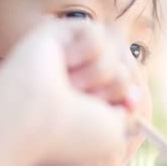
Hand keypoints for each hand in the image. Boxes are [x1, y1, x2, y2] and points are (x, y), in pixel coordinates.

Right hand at [0, 18, 130, 165]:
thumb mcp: (112, 132)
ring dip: (99, 72)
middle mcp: (76, 79)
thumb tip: (134, 97)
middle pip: (123, 68)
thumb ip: (129, 115)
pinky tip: (64, 62)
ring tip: (70, 84)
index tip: (127, 105)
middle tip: (86, 99)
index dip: (129, 95)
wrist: (32, 117)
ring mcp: (66, 56)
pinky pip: (96, 33)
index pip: (124, 86)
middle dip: (115, 84)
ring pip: (112, 52)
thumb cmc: (70, 131)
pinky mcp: (56, 33)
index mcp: (86, 103)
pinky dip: (87, 50)